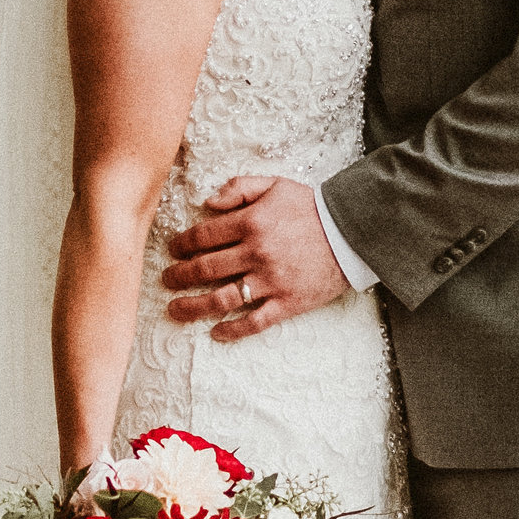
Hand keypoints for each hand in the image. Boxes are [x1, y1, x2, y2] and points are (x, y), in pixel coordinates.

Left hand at [161, 174, 347, 335]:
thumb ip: (239, 188)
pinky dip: (232, 330)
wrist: (352, 233)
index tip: (172, 249)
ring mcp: (271, 281)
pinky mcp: (287, 302)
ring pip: (222, 299)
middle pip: (205, 269)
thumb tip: (207, 202)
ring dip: (193, 307)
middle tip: (166, 280)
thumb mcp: (275, 185)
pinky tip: (216, 333)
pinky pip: (255, 322)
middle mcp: (257, 252)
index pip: (204, 235)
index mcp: (251, 222)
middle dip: (179, 276)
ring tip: (175, 310)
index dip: (182, 244)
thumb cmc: (311, 208)